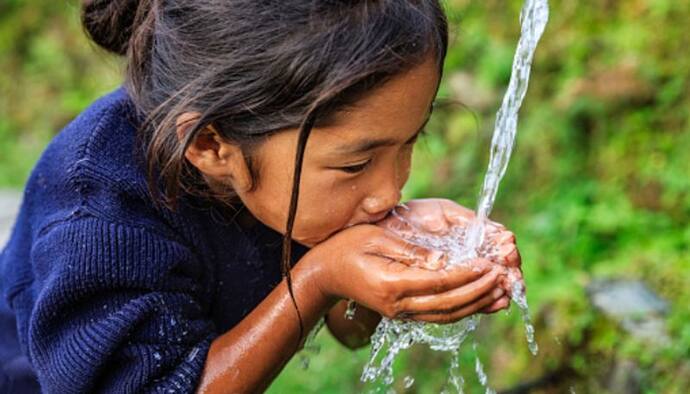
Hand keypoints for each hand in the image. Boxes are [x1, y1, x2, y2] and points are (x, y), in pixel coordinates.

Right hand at [304, 225, 508, 323]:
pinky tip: (480, 301)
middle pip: (447, 304)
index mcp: (391, 284)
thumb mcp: (376, 237)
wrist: (325, 273)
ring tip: (500, 292)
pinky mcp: (404, 313)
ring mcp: (401, 312)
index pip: (438, 282)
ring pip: (446, 315)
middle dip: (478, 291)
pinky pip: (438, 316)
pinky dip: (462, 310)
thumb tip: (444, 259)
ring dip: (476, 305)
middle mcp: (398, 304)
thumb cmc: (347, 247)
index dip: (466, 274)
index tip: (488, 264)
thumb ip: (410, 250)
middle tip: (502, 276)